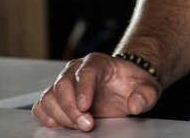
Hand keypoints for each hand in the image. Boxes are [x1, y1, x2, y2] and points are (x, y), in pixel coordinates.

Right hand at [32, 52, 160, 130]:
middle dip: (72, 108)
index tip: (86, 106)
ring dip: (60, 115)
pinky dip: (46, 117)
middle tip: (86, 124)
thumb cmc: (132, 85)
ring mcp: (64, 83)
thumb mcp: (147, 88)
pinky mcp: (57, 98)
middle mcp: (77, 70)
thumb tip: (135, 103)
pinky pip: (42, 105)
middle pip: (64, 85)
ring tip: (77, 127)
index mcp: (98, 63)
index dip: (83, 89)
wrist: (124, 87)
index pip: (86, 71)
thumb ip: (145, 95)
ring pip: (50, 96)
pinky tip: (60, 125)